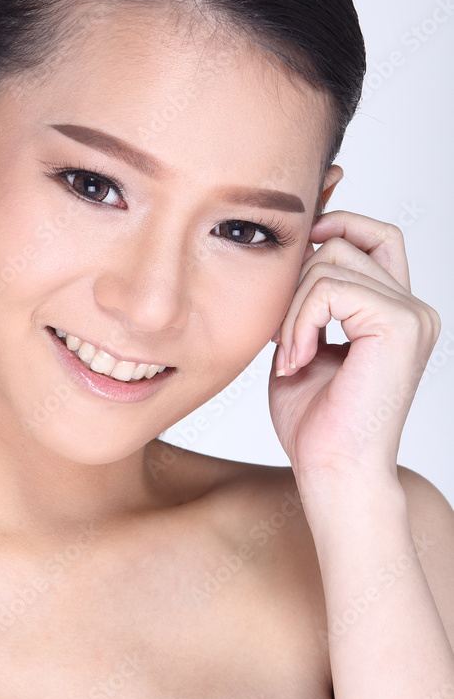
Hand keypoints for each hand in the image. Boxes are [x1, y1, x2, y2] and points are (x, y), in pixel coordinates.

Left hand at [268, 211, 440, 480]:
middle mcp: (414, 309)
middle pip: (348, 240)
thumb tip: (298, 249)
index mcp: (397, 312)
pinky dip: (300, 319)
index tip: (294, 258)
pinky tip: (296, 358)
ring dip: (295, 306)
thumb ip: (309, 299)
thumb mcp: (304, 342)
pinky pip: (330, 287)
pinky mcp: (399, 324)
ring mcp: (413, 315)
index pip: (375, 236)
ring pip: (333, 260)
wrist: (332, 470)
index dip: (334, 228)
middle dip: (301, 277)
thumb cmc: (316, 422)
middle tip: (284, 334)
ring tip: (290, 353)